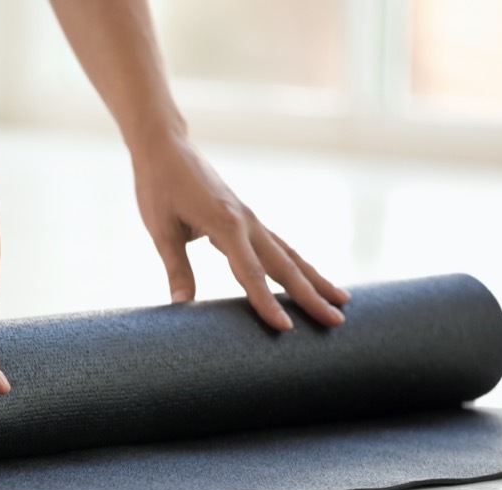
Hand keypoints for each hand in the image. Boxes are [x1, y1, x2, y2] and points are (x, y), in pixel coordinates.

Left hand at [132, 133, 349, 329]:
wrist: (166, 147)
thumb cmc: (159, 186)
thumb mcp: (161, 229)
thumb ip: (176, 268)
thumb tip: (180, 306)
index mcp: (226, 224)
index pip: (251, 273)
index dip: (267, 303)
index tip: (286, 329)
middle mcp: (247, 222)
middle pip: (285, 266)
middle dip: (311, 296)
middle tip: (337, 321)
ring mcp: (251, 220)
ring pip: (290, 255)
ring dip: (316, 280)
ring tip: (342, 301)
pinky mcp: (247, 219)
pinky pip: (280, 246)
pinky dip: (299, 265)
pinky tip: (311, 278)